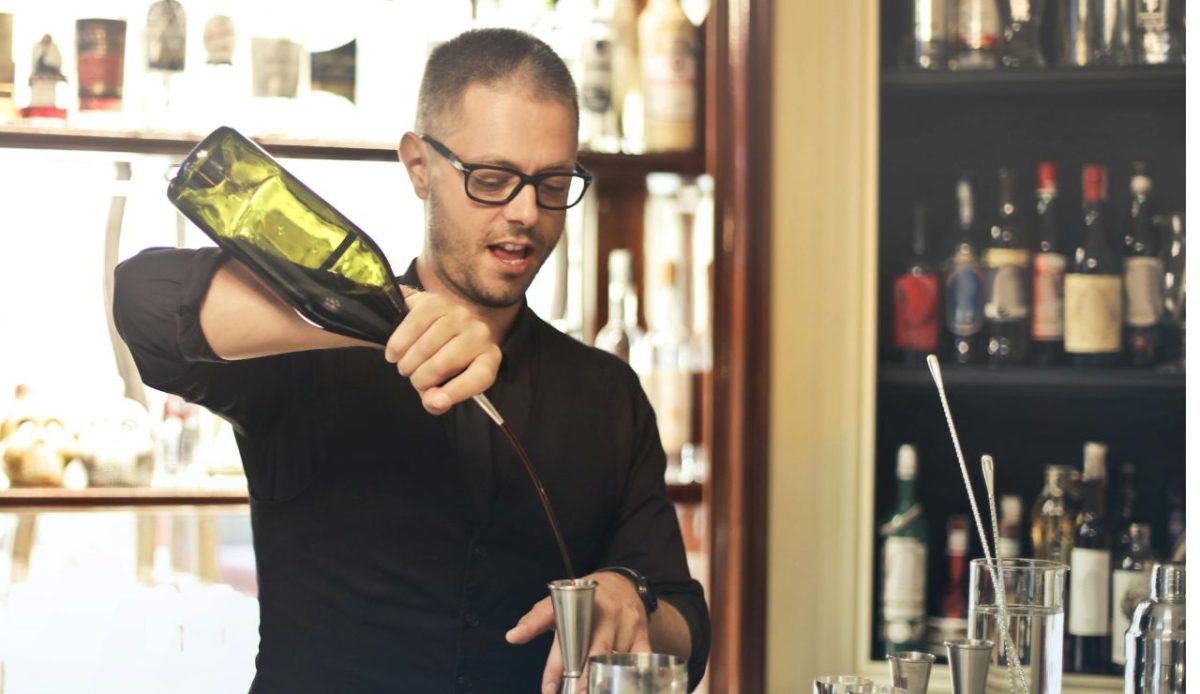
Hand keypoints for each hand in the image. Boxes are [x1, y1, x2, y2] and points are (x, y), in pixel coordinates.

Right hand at [384, 288, 501, 414]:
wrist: (440, 323)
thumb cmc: (445, 360)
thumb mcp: (446, 384)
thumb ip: (439, 400)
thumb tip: (432, 401)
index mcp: (489, 358)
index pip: (480, 377)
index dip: (457, 392)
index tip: (435, 401)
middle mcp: (479, 334)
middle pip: (443, 364)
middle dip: (420, 379)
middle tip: (412, 379)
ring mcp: (459, 315)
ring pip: (425, 347)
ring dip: (407, 363)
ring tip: (405, 367)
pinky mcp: (436, 302)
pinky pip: (412, 326)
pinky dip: (398, 344)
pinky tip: (394, 354)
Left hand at [505, 572, 651, 693]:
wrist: (623, 584)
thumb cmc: (586, 600)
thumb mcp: (560, 602)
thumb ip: (537, 619)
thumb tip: (512, 637)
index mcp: (578, 603)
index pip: (561, 632)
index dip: (554, 665)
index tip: (548, 689)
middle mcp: (602, 613)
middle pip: (592, 650)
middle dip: (581, 677)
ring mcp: (625, 624)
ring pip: (614, 659)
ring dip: (602, 681)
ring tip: (591, 693)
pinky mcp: (641, 633)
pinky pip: (640, 658)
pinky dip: (631, 675)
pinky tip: (621, 688)